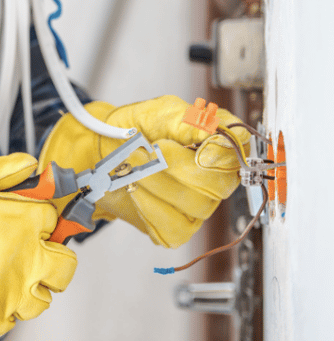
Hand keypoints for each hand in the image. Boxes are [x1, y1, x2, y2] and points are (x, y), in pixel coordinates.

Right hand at [0, 154, 76, 340]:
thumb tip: (26, 165)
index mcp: (19, 220)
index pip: (54, 221)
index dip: (40, 222)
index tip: (31, 224)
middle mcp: (23, 259)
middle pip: (64, 266)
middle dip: (50, 259)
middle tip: (27, 255)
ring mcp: (7, 295)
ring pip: (41, 300)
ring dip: (26, 289)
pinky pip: (9, 322)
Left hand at [38, 95, 250, 247]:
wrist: (103, 151)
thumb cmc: (135, 129)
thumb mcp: (160, 112)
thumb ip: (187, 118)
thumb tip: (214, 129)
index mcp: (217, 146)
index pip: (237, 152)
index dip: (217, 151)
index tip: (189, 142)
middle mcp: (214, 179)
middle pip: (216, 185)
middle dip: (174, 167)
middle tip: (145, 151)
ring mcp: (197, 206)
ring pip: (194, 205)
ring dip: (155, 184)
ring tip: (133, 167)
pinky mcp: (176, 228)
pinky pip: (173, 227)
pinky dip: (148, 208)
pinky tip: (134, 190)